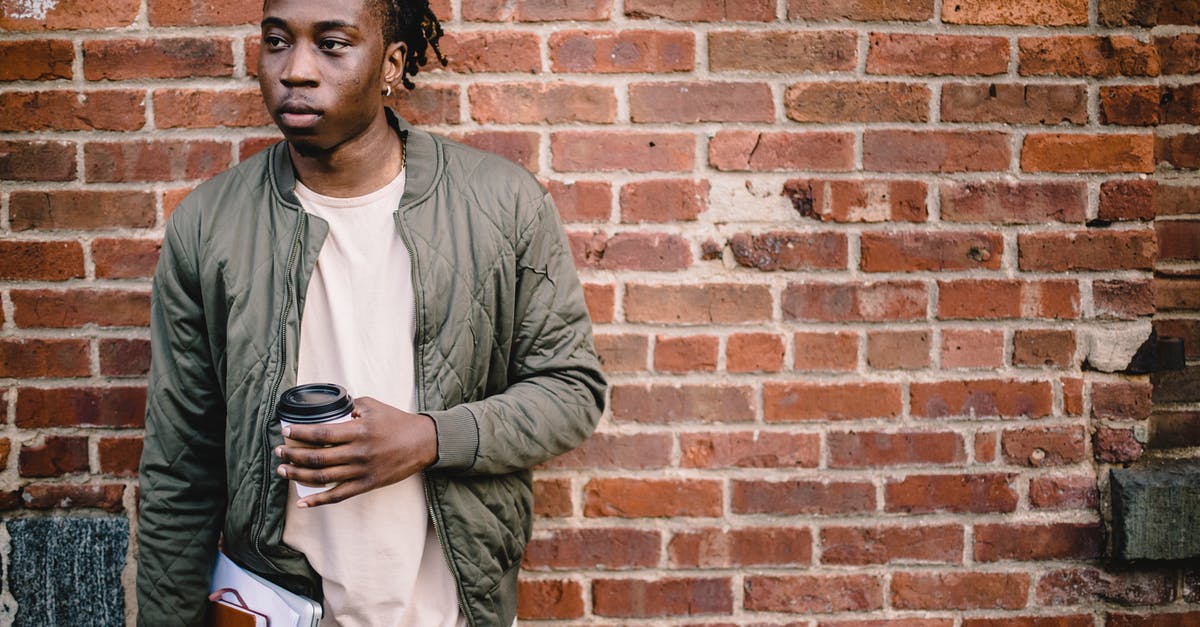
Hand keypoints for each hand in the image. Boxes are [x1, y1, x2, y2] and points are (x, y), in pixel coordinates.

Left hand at [274, 396, 437, 507]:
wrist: (423, 443)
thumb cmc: (398, 422)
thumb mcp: (374, 405)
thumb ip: (351, 405)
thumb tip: (331, 408)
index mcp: (359, 431)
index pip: (321, 434)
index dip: (300, 434)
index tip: (286, 431)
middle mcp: (358, 453)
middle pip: (317, 458)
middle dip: (293, 456)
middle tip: (279, 452)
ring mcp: (362, 471)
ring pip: (323, 478)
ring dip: (299, 475)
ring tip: (283, 471)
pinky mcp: (367, 484)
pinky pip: (338, 495)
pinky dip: (318, 501)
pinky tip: (302, 502)